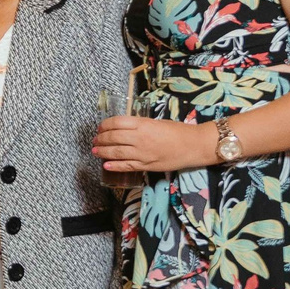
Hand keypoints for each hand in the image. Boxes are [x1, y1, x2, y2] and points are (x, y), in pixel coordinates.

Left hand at [92, 115, 219, 175]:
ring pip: (116, 152)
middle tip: (95, 139)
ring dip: (103, 152)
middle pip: (113, 137)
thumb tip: (125, 128)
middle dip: (101, 138)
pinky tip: (106, 166)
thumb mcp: (157, 122)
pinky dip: (114, 166)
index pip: (117, 122)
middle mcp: (140, 139)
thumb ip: (141, 125)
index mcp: (143, 124)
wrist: (194, 145)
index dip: (105, 125)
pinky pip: (127, 166)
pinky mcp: (147, 166)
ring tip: (95, 151)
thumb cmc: (178, 131)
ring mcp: (142, 154)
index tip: (100, 127)